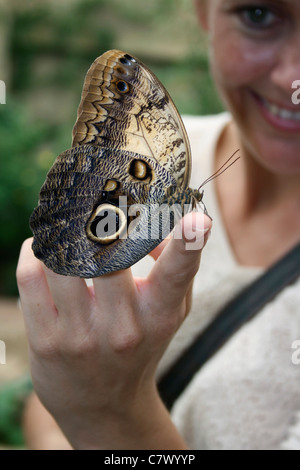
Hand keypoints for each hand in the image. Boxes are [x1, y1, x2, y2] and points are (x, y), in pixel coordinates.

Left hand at [17, 212, 211, 449]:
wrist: (104, 405)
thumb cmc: (140, 347)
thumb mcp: (170, 313)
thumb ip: (177, 268)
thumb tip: (159, 226)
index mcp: (158, 316)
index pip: (177, 275)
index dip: (189, 245)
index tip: (199, 220)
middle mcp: (122, 328)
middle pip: (107, 256)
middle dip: (99, 221)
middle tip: (95, 200)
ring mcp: (81, 336)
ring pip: (62, 260)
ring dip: (60, 235)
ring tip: (66, 229)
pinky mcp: (46, 341)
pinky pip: (31, 275)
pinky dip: (34, 251)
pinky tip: (43, 250)